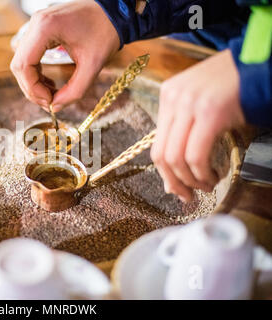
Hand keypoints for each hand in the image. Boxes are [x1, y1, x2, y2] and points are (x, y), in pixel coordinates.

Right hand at [10, 0, 119, 111]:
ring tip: (51, 94)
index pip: (24, 66)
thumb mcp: (93, 66)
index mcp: (45, 28)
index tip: (49, 102)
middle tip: (49, 102)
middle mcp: (36, 24)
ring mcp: (36, 25)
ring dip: (33, 82)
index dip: (33, 89)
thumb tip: (55, 108)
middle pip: (19, 65)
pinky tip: (49, 83)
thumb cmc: (106, 32)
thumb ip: (74, 91)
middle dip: (32, 88)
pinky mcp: (40, 30)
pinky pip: (29, 56)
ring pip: (22, 62)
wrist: (114, 11)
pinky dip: (36, 73)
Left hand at [150, 50, 245, 201]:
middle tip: (188, 196)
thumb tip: (171, 176)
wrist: (262, 62)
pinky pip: (196, 155)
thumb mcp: (201, 103)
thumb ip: (185, 133)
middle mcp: (174, 98)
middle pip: (161, 154)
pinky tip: (213, 177)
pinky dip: (202, 173)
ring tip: (206, 185)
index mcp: (168, 94)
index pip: (157, 144)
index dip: (165, 173)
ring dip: (190, 181)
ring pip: (175, 158)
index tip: (177, 188)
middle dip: (173, 182)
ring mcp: (190, 103)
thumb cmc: (235, 86)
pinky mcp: (211, 112)